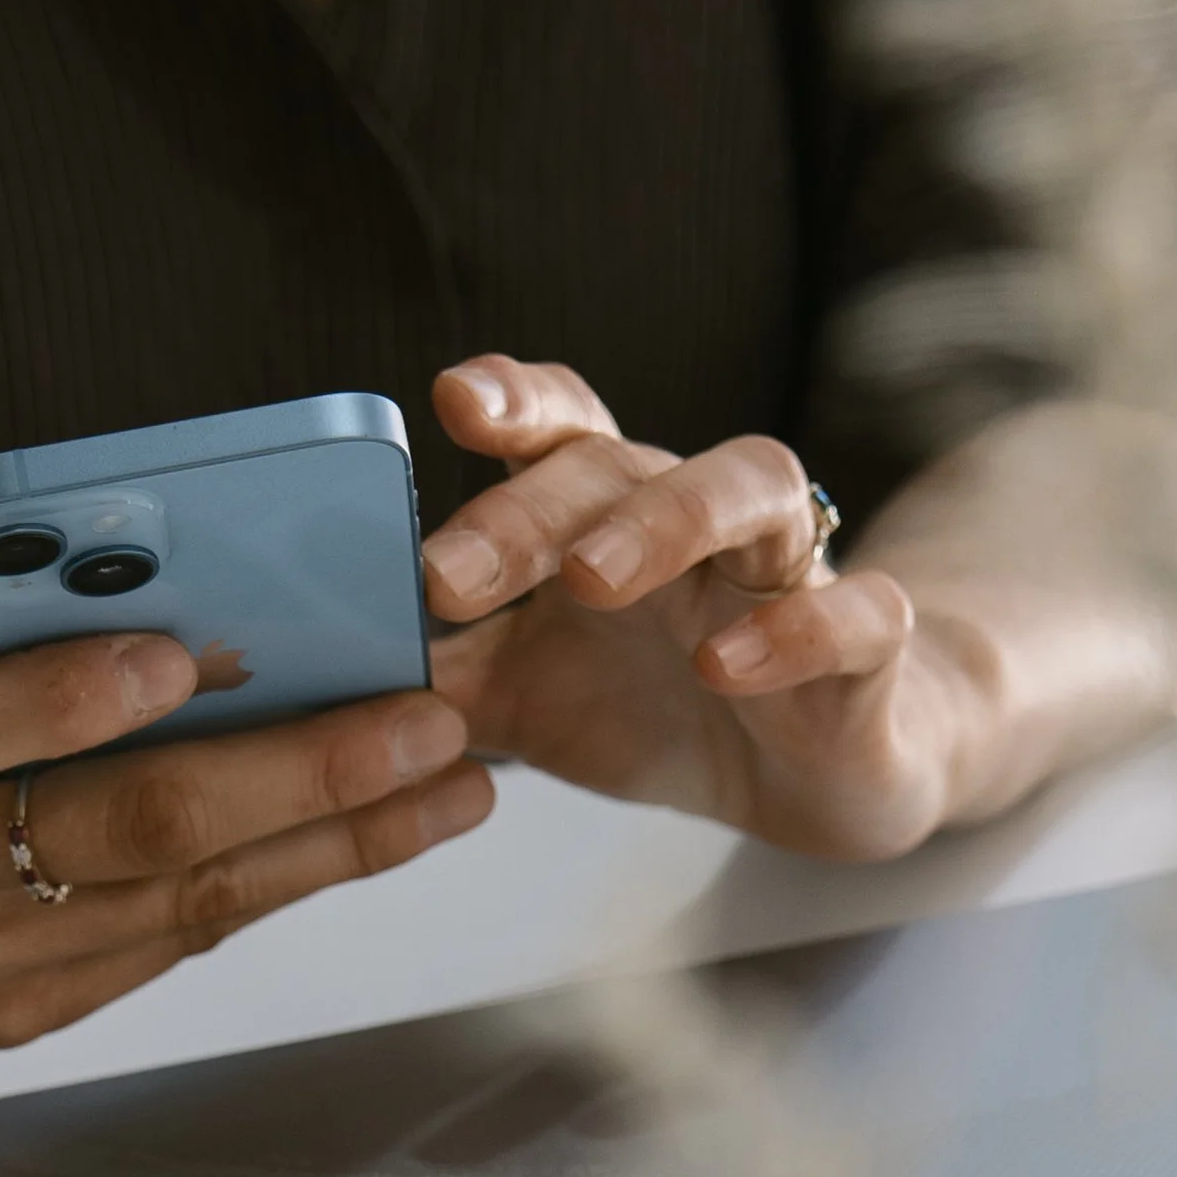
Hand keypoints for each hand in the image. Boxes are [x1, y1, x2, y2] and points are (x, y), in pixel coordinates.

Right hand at [0, 537, 490, 1039]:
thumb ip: (19, 582)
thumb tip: (195, 538)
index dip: (66, 696)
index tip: (178, 657)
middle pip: (121, 826)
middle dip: (297, 771)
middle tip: (425, 719)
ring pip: (182, 898)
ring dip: (337, 840)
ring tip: (452, 781)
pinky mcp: (18, 1016)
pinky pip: (176, 942)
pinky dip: (286, 880)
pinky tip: (376, 832)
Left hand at [420, 358, 964, 861]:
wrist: (815, 776)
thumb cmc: (660, 708)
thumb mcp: (522, 700)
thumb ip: (433, 672)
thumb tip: (311, 667)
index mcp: (609, 518)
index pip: (563, 429)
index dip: (516, 401)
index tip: (449, 400)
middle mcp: (698, 521)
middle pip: (624, 462)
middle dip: (532, 508)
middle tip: (448, 574)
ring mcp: (789, 571)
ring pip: (753, 487)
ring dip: (667, 520)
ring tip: (593, 579)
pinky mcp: (865, 646)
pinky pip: (855, 609)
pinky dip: (796, 629)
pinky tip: (727, 665)